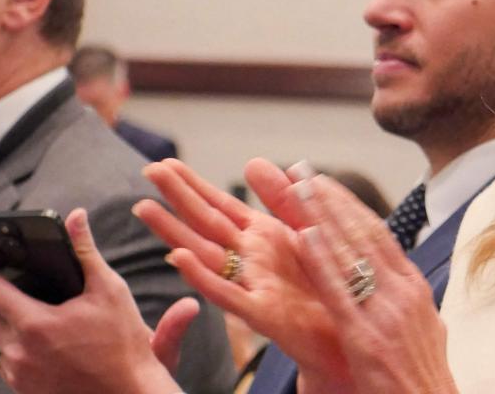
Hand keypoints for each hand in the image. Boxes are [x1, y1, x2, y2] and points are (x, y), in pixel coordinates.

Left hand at [0, 208, 182, 393]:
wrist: (128, 392)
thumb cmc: (123, 344)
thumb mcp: (109, 290)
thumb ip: (86, 252)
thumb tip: (76, 218)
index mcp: (36, 324)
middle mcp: (19, 351)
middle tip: (14, 282)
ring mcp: (19, 374)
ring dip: (2, 320)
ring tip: (28, 308)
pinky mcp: (23, 389)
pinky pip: (4, 360)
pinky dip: (12, 344)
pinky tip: (37, 337)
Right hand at [135, 158, 348, 381]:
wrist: (350, 331)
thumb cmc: (329, 286)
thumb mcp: (309, 231)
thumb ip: (285, 199)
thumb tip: (255, 162)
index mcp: (263, 237)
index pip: (221, 206)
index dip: (194, 185)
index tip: (167, 162)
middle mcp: (251, 259)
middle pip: (207, 223)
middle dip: (178, 197)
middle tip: (148, 170)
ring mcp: (252, 285)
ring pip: (206, 254)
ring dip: (174, 231)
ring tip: (144, 207)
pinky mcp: (262, 313)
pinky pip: (227, 293)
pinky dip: (201, 275)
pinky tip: (178, 257)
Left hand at [290, 169, 457, 393]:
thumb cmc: (422, 380)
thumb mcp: (424, 330)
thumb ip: (405, 301)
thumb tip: (396, 280)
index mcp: (414, 289)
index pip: (378, 235)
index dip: (348, 206)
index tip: (324, 183)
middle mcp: (403, 293)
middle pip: (363, 234)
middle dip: (331, 200)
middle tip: (302, 170)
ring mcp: (387, 313)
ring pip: (350, 253)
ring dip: (322, 216)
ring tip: (297, 187)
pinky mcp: (367, 337)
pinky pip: (340, 291)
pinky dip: (322, 260)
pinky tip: (304, 236)